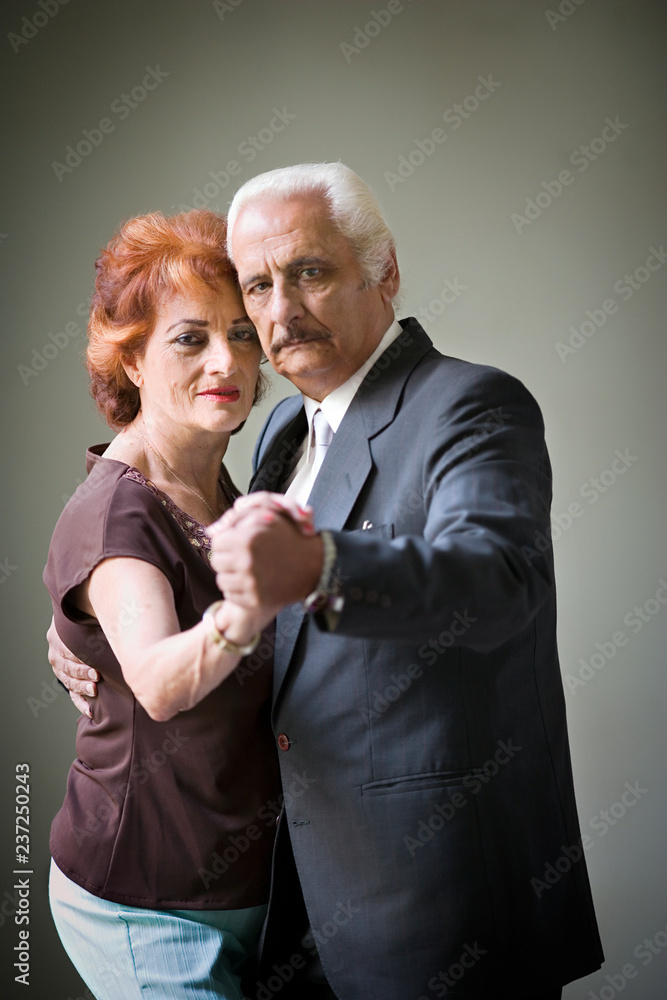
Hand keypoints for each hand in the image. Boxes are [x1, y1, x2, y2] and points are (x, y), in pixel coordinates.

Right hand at [46, 617, 98, 718]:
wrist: (76, 627)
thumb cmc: (86, 620)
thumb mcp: (86, 617)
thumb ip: (94, 621)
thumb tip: (113, 621)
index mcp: (57, 636)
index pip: (67, 649)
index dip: (79, 656)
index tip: (92, 661)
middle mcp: (55, 654)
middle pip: (67, 666)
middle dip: (82, 673)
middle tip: (96, 676)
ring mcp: (59, 669)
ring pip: (68, 681)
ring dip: (81, 687)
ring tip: (94, 691)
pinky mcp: (66, 680)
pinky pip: (72, 694)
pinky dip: (81, 703)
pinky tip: (90, 711)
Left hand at [209, 496, 322, 610]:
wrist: (313, 565)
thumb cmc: (288, 538)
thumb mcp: (266, 518)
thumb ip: (238, 520)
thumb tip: (210, 532)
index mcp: (247, 539)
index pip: (216, 543)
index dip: (226, 542)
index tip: (238, 544)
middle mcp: (247, 562)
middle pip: (216, 562)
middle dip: (227, 559)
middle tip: (243, 557)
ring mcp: (251, 583)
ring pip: (221, 581)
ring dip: (231, 575)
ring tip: (248, 570)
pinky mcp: (255, 600)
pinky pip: (231, 596)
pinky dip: (238, 591)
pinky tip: (252, 583)